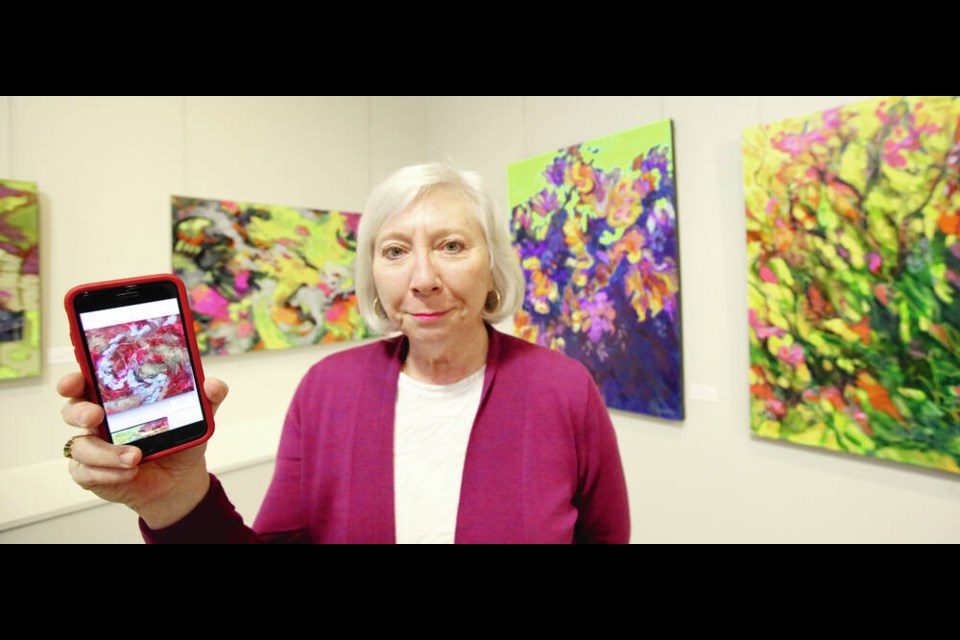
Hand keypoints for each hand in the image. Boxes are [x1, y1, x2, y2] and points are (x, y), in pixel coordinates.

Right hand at [58, 372, 228, 527]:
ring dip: (105, 453)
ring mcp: (92, 447)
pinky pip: (86, 472)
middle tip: (96, 417)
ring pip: (80, 446)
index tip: (74, 382)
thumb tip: (213, 385)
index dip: (73, 380)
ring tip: (135, 458)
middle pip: (72, 410)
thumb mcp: (196, 417)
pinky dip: (107, 473)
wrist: (178, 480)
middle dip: (79, 412)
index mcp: (115, 398)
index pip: (86, 382)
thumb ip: (206, 398)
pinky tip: (128, 473)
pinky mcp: (91, 472)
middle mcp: (98, 420)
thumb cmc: (178, 440)